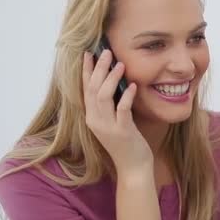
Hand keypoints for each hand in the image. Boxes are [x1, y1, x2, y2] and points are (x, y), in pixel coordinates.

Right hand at [82, 50, 152, 174]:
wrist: (133, 167)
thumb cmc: (126, 142)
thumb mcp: (114, 121)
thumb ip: (111, 105)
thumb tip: (114, 81)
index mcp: (92, 117)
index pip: (85, 89)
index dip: (86, 71)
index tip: (89, 53)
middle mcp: (95, 121)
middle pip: (92, 89)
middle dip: (98, 68)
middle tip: (107, 52)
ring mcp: (107, 127)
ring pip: (103, 97)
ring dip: (111, 79)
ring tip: (120, 64)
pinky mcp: (122, 132)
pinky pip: (122, 110)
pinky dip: (126, 97)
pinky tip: (133, 86)